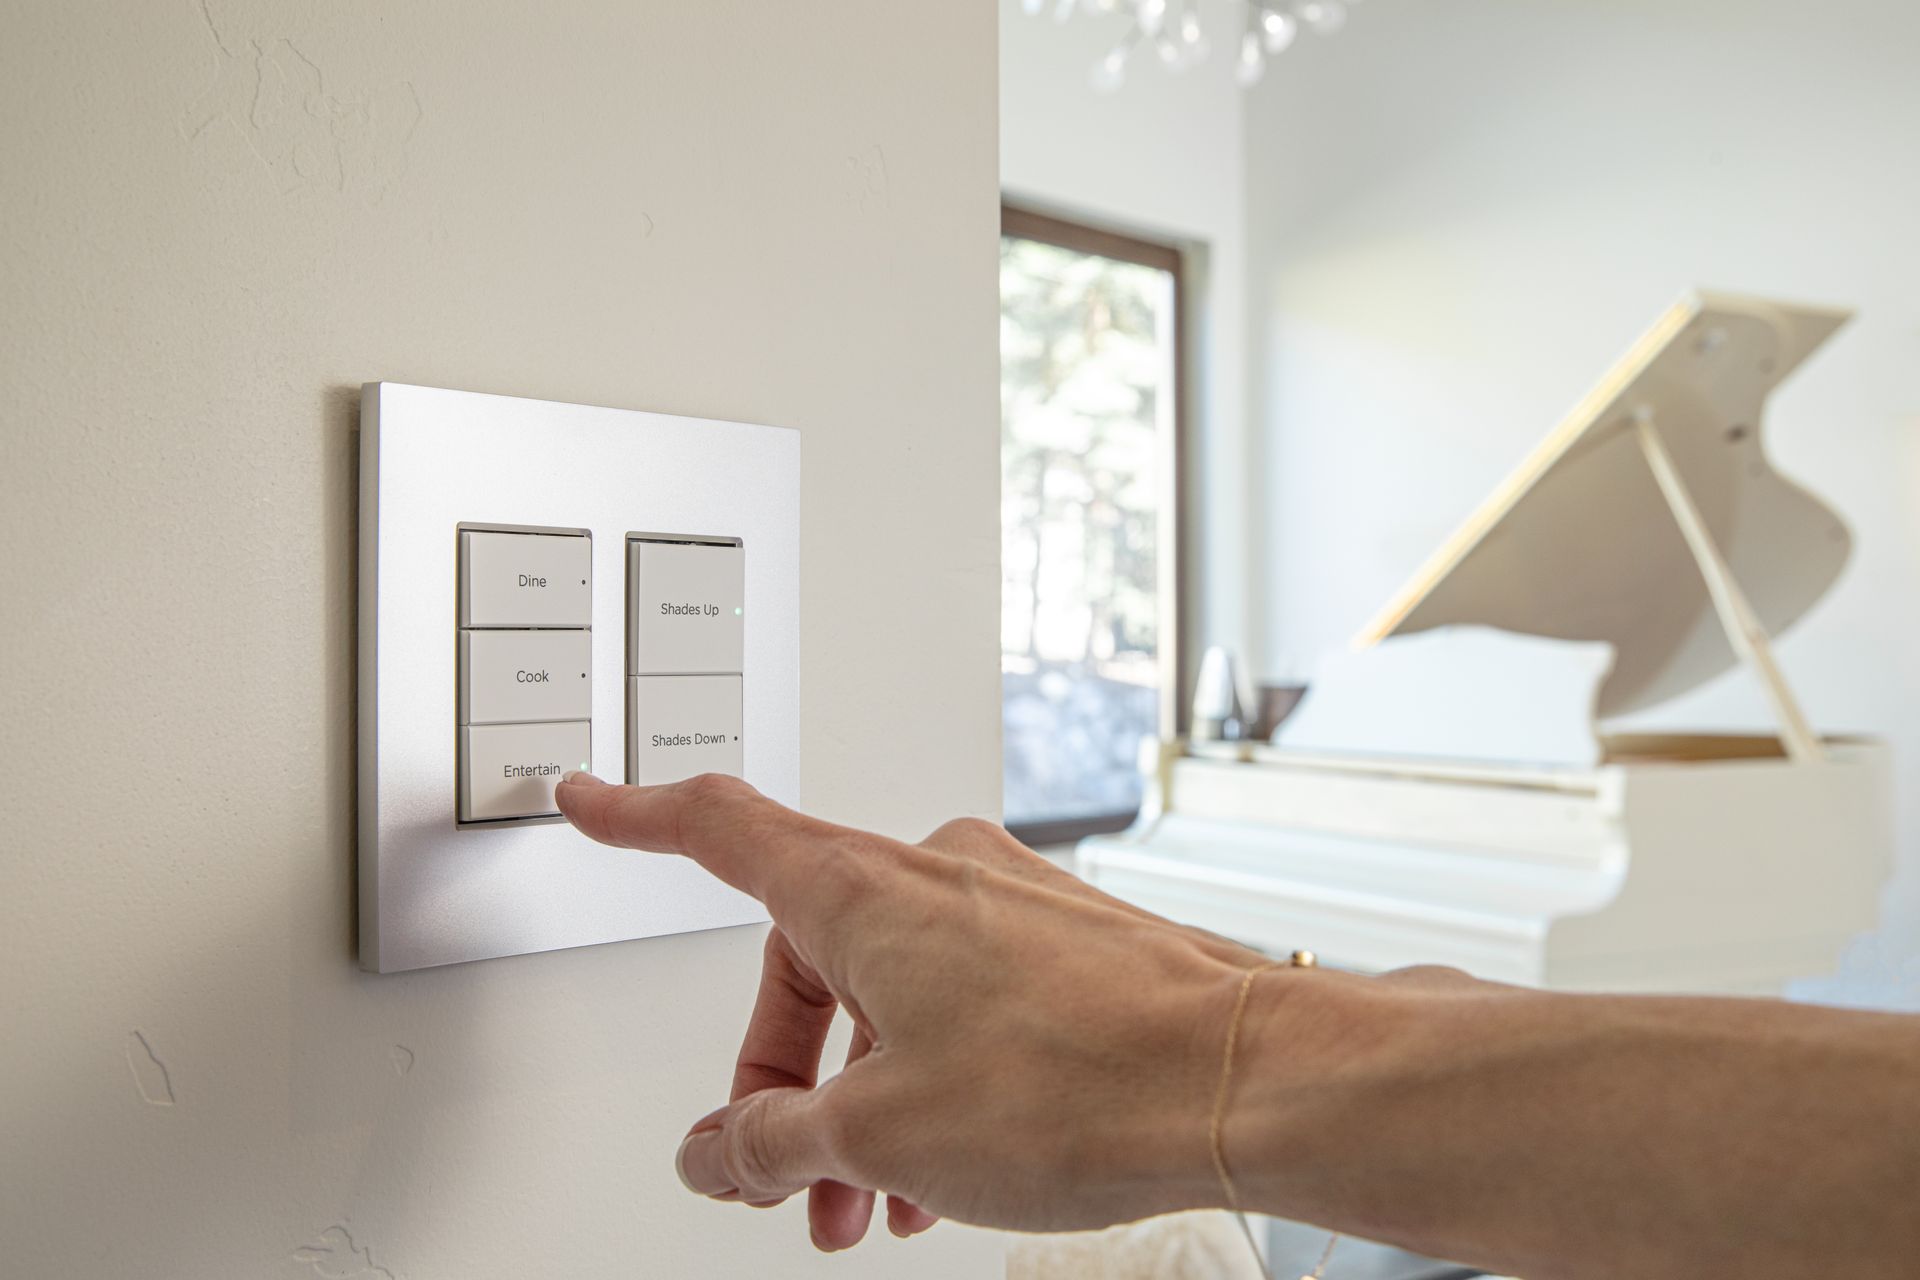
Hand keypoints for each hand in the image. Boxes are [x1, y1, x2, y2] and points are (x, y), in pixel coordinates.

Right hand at [554, 771, 1274, 1249]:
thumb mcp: (880, 1135)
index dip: (637, 815)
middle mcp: (933, 874)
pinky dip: (931, 1073)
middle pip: (804, 957)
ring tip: (870, 1201)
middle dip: (782, 1075)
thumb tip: (715, 1149)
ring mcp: (1005, 903)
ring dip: (861, 1093)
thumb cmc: (1084, 1081)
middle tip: (780, 1169)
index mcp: (862, 892)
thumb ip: (770, 1140)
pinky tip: (950, 1165)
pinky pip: (960, 999)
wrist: (1243, 1079)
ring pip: (889, 991)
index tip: (590, 797)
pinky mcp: (1063, 941)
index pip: (717, 829)